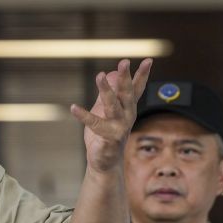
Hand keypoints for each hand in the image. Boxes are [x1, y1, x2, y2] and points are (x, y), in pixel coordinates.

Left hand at [70, 59, 151, 173]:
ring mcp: (119, 128)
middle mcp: (126, 117)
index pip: (136, 89)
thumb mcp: (106, 109)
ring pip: (113, 106)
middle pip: (126, 94)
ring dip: (107, 90)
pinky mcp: (107, 139)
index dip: (142, 74)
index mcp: (127, 109)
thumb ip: (109, 92)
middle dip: (125, 78)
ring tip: (100, 76)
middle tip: (124, 62)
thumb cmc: (106, 133)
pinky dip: (84, 116)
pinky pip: (95, 124)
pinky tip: (74, 107)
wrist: (105, 162)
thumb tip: (111, 73)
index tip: (149, 60)